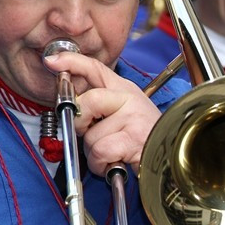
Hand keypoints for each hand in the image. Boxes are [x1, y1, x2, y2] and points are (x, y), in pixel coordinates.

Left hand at [44, 51, 161, 175]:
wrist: (172, 159)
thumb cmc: (146, 140)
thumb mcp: (125, 116)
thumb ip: (101, 108)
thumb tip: (71, 108)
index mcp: (126, 91)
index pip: (96, 68)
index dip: (72, 62)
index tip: (52, 61)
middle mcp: (130, 99)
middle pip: (88, 101)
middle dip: (81, 123)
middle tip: (93, 134)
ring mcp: (133, 118)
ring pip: (91, 135)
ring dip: (94, 153)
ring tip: (112, 154)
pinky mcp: (134, 138)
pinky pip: (101, 151)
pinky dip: (101, 164)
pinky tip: (114, 163)